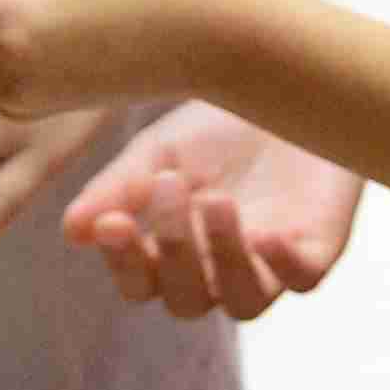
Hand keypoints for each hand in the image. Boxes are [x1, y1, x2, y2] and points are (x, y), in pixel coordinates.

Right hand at [64, 106, 362, 321]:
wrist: (286, 87)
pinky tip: (266, 234)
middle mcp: (219, 271)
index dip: (124, 262)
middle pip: (187, 299)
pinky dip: (282, 264)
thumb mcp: (156, 151)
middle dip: (173, 249)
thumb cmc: (216, 129)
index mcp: (173, 253)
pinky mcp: (316, 251)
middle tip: (168, 186)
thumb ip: (116, 190)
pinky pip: (301, 279)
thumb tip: (73, 231)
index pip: (139, 282)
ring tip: (215, 200)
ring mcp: (269, 267)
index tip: (113, 221)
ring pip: (243, 302)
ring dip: (223, 256)